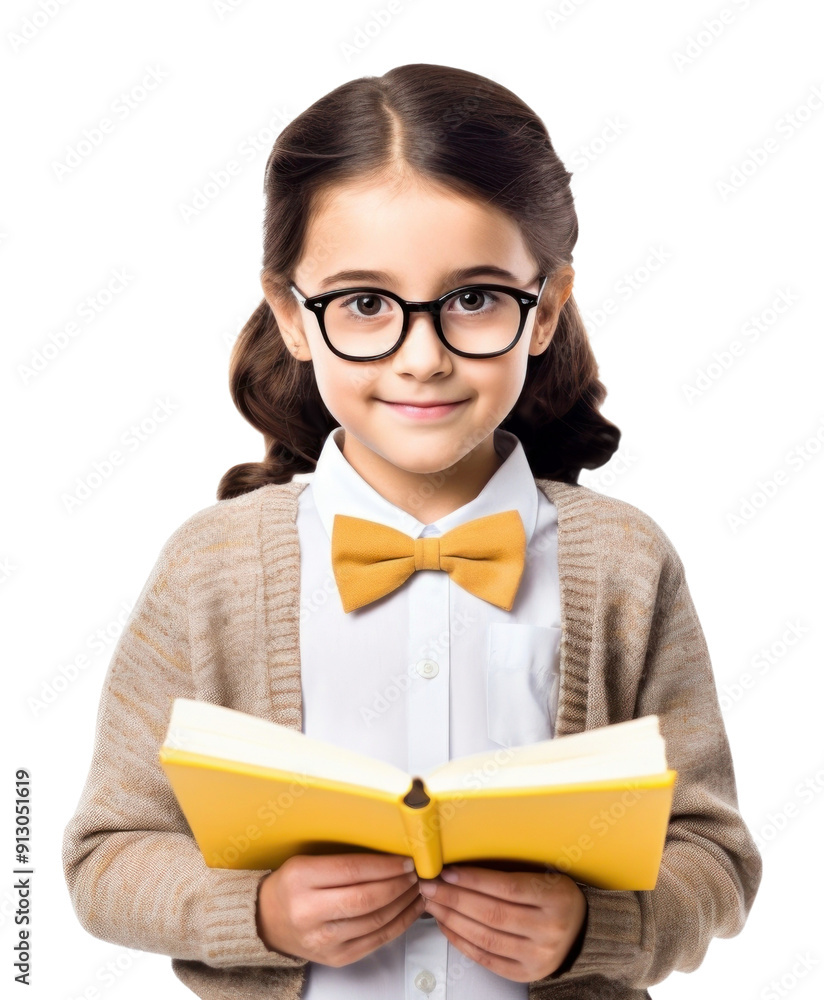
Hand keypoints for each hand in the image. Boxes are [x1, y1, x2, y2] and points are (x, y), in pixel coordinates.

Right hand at [255, 852, 423, 965]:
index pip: (352, 870)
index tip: (405, 859)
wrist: (267, 921)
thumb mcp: (306, 862)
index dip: (384, 866)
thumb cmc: (292, 886)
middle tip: (415, 874)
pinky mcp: (335, 958)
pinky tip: (408, 910)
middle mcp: (308, 911)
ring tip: (416, 889)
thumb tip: (388, 855)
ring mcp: (322, 939)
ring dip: (403, 904)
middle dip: (398, 885)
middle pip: (366, 899)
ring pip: (374, 921)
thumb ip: (342, 860)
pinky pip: (375, 941)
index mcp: (301, 878)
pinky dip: (398, 924)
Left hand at [417, 864, 586, 981]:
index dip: (473, 879)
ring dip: (452, 919)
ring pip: (486, 937)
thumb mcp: (543, 874)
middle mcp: (550, 929)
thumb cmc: (554, 895)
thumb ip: (508, 871)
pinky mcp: (527, 973)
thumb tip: (460, 865)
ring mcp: (539, 955)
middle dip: (453, 898)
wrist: (581, 931)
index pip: (507, 888)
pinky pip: (487, 958)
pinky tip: (447, 925)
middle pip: (492, 913)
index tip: (447, 871)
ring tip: (433, 904)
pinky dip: (462, 941)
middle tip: (429, 886)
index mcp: (556, 897)